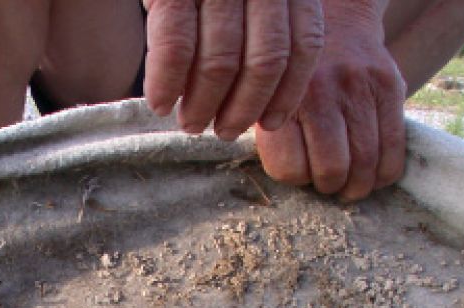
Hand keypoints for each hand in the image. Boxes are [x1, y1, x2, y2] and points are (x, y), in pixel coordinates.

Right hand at [143, 0, 324, 140]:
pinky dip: (167, 83)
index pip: (303, 45)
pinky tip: (159, 102)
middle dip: (243, 108)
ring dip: (202, 104)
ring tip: (190, 123)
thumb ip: (267, 19)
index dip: (289, 93)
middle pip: (264, 61)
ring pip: (220, 62)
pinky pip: (175, 48)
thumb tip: (264, 91)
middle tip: (222, 131)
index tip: (271, 124)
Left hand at [254, 1, 406, 200]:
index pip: (289, 169)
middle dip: (330, 187)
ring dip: (359, 186)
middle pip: (331, 169)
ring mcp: (357, 88)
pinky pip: (394, 145)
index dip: (297, 180)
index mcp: (282, 102)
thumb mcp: (271, 102)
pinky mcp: (389, 86)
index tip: (302, 175)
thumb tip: (290, 182)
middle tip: (330, 186)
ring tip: (352, 187)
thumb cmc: (297, 79)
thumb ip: (274, 139)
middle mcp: (319, 93)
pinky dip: (386, 172)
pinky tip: (376, 175)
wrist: (337, 24)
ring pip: (365, 161)